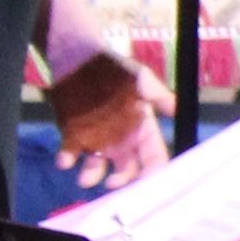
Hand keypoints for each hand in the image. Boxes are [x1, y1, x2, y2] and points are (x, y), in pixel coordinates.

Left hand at [43, 47, 160, 190]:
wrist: (80, 56)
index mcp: (141, 130)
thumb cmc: (115, 68)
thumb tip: (175, 108)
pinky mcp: (73, 136)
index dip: (154, 172)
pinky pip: (71, 154)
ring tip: (85, 180)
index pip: (154, 157)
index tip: (150, 183)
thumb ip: (157, 94)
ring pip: (97, 168)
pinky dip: (67, 160)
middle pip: (127, 170)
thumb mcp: (140, 78)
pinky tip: (65, 161)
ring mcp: (97, 140)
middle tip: (114, 184)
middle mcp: (121, 141)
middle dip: (123, 181)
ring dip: (92, 176)